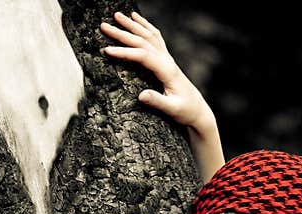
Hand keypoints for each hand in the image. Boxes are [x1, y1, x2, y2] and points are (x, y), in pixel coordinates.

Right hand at [100, 11, 214, 133]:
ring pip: (148, 35)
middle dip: (122, 33)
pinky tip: (136, 19)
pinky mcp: (166, 59)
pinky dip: (145, 26)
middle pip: (142, 41)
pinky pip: (155, 37)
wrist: (198, 109)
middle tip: (104, 26)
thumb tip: (141, 96)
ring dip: (132, 25)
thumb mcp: (172, 110)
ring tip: (117, 15)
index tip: (107, 50)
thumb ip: (157, 102)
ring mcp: (167, 58)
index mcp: (167, 71)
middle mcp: (167, 60)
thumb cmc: (185, 111)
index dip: (125, 52)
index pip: (143, 56)